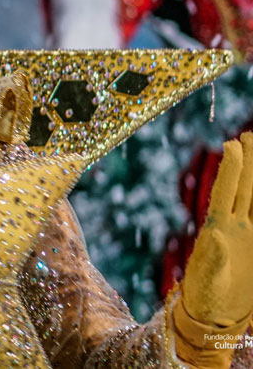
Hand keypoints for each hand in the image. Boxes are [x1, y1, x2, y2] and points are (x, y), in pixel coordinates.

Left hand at [180, 132, 252, 327]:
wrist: (216, 319)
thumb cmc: (204, 300)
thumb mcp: (207, 281)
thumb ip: (213, 260)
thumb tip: (215, 236)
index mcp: (219, 231)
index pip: (227, 194)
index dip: (231, 170)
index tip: (233, 145)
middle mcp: (235, 228)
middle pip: (245, 189)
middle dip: (249, 162)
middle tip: (249, 134)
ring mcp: (249, 236)